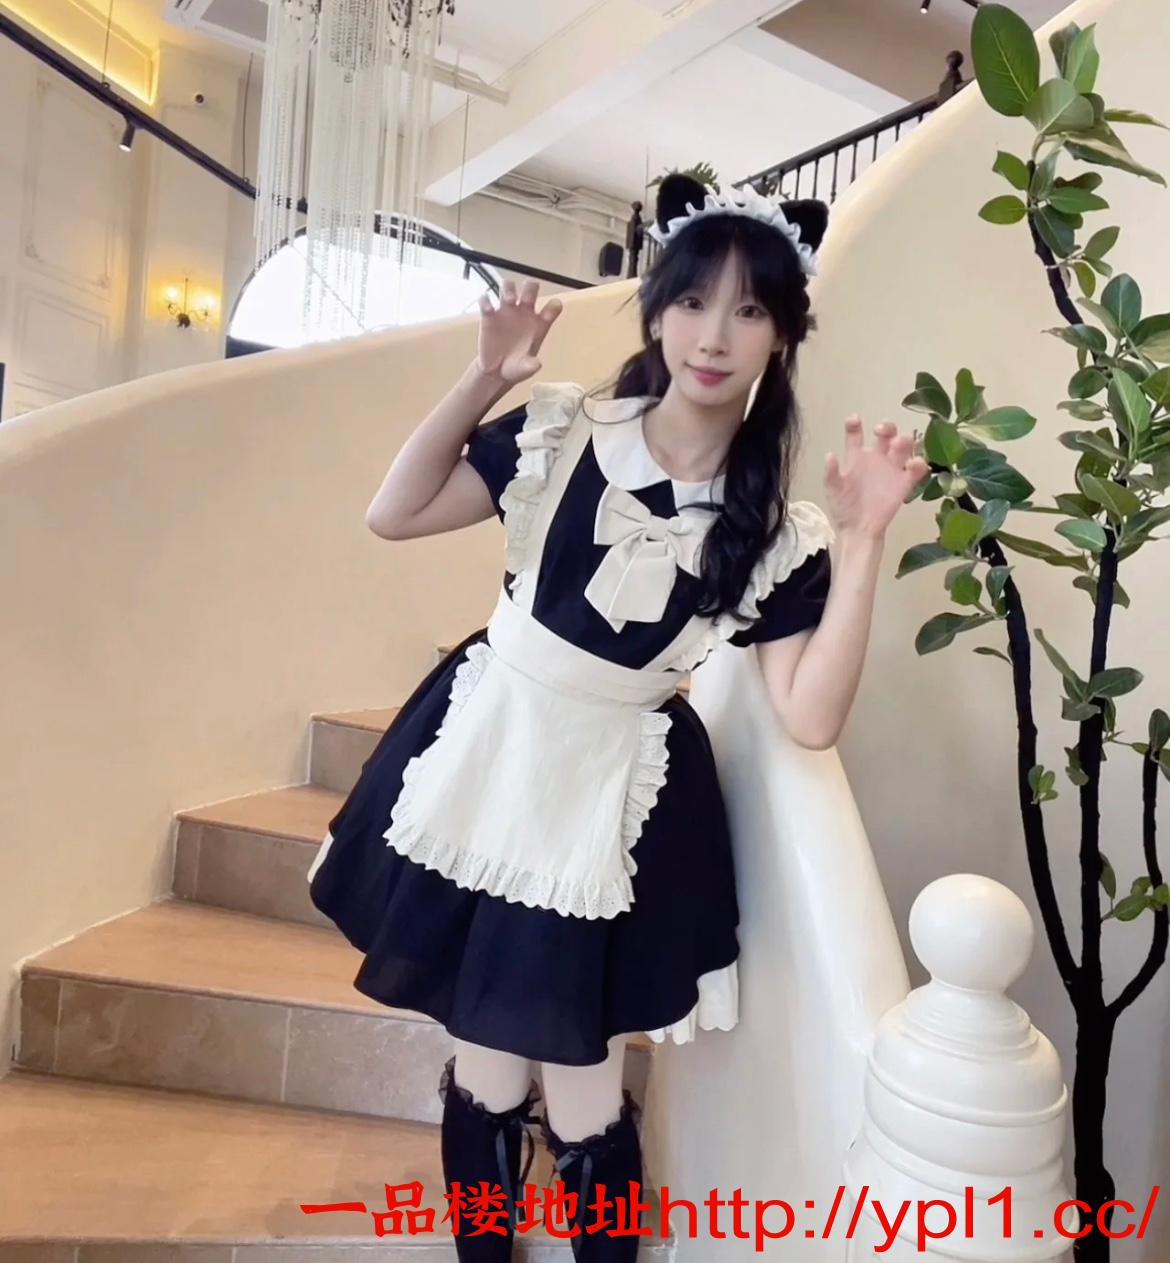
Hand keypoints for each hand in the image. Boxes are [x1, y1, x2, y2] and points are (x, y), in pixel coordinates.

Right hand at [475, 279, 562, 385]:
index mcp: (539, 324)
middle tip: (525, 300)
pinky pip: (486, 300)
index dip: (553, 306)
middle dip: (529, 289)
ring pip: (509, 287)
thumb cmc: (515, 367)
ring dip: (509, 289)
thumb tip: (536, 364)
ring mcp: (506, 312)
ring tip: (508, 300)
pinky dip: (485, 300)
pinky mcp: (489, 316)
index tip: (548, 313)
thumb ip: (530, 366)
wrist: (496, 372)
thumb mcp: (524, 369)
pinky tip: (488, 309)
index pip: (553, 307)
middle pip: (531, 288)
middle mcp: (524, 313)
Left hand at [824, 415, 929, 538]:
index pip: (856, 435)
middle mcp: (876, 459)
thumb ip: (831, 473)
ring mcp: (892, 470)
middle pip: (886, 434)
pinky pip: (916, 470)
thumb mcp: (833, 491)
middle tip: (881, 431)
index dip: (855, 425)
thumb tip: (830, 455)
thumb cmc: (844, 508)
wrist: (858, 531)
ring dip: (904, 441)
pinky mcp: (904, 484)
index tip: (854, 419)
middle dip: (887, 427)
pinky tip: (913, 464)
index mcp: (857, 457)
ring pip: (904, 447)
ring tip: (898, 444)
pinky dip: (919, 464)